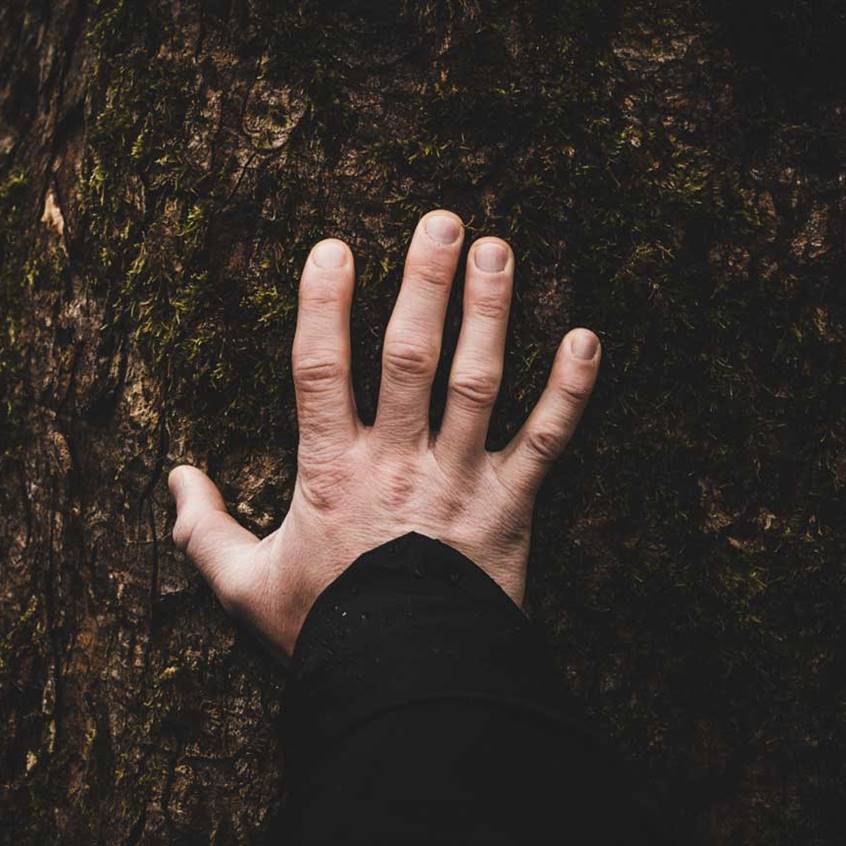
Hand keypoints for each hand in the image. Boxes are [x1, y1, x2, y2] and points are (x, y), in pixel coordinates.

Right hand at [169, 209, 600, 656]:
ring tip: (498, 250)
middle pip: (411, 357)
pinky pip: (546, 442)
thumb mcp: (245, 587)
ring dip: (490, 313)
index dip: (324, 306)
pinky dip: (570, 392)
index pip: (320, 371)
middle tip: (441, 222)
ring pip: (477, 382)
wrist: (404, 683)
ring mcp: (460, 480)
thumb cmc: (327, 631)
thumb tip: (174, 478)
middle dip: (424, 285)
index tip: (334, 249)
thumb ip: (203, 531)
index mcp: (332, 472)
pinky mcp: (511, 507)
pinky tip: (586, 339)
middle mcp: (398, 462)